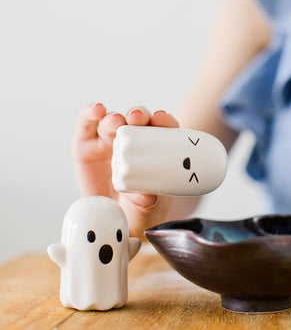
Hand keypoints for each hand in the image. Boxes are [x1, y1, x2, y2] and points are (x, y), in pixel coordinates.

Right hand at [73, 103, 178, 237]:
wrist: (112, 220)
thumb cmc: (137, 209)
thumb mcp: (145, 209)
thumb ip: (146, 202)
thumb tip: (148, 197)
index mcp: (154, 149)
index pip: (163, 128)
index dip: (164, 121)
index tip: (163, 120)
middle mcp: (133, 139)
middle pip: (139, 119)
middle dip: (139, 115)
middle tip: (138, 118)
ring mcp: (109, 139)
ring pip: (114, 120)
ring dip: (115, 118)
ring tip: (116, 122)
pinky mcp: (87, 142)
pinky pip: (88, 124)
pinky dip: (90, 113)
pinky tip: (96, 110)